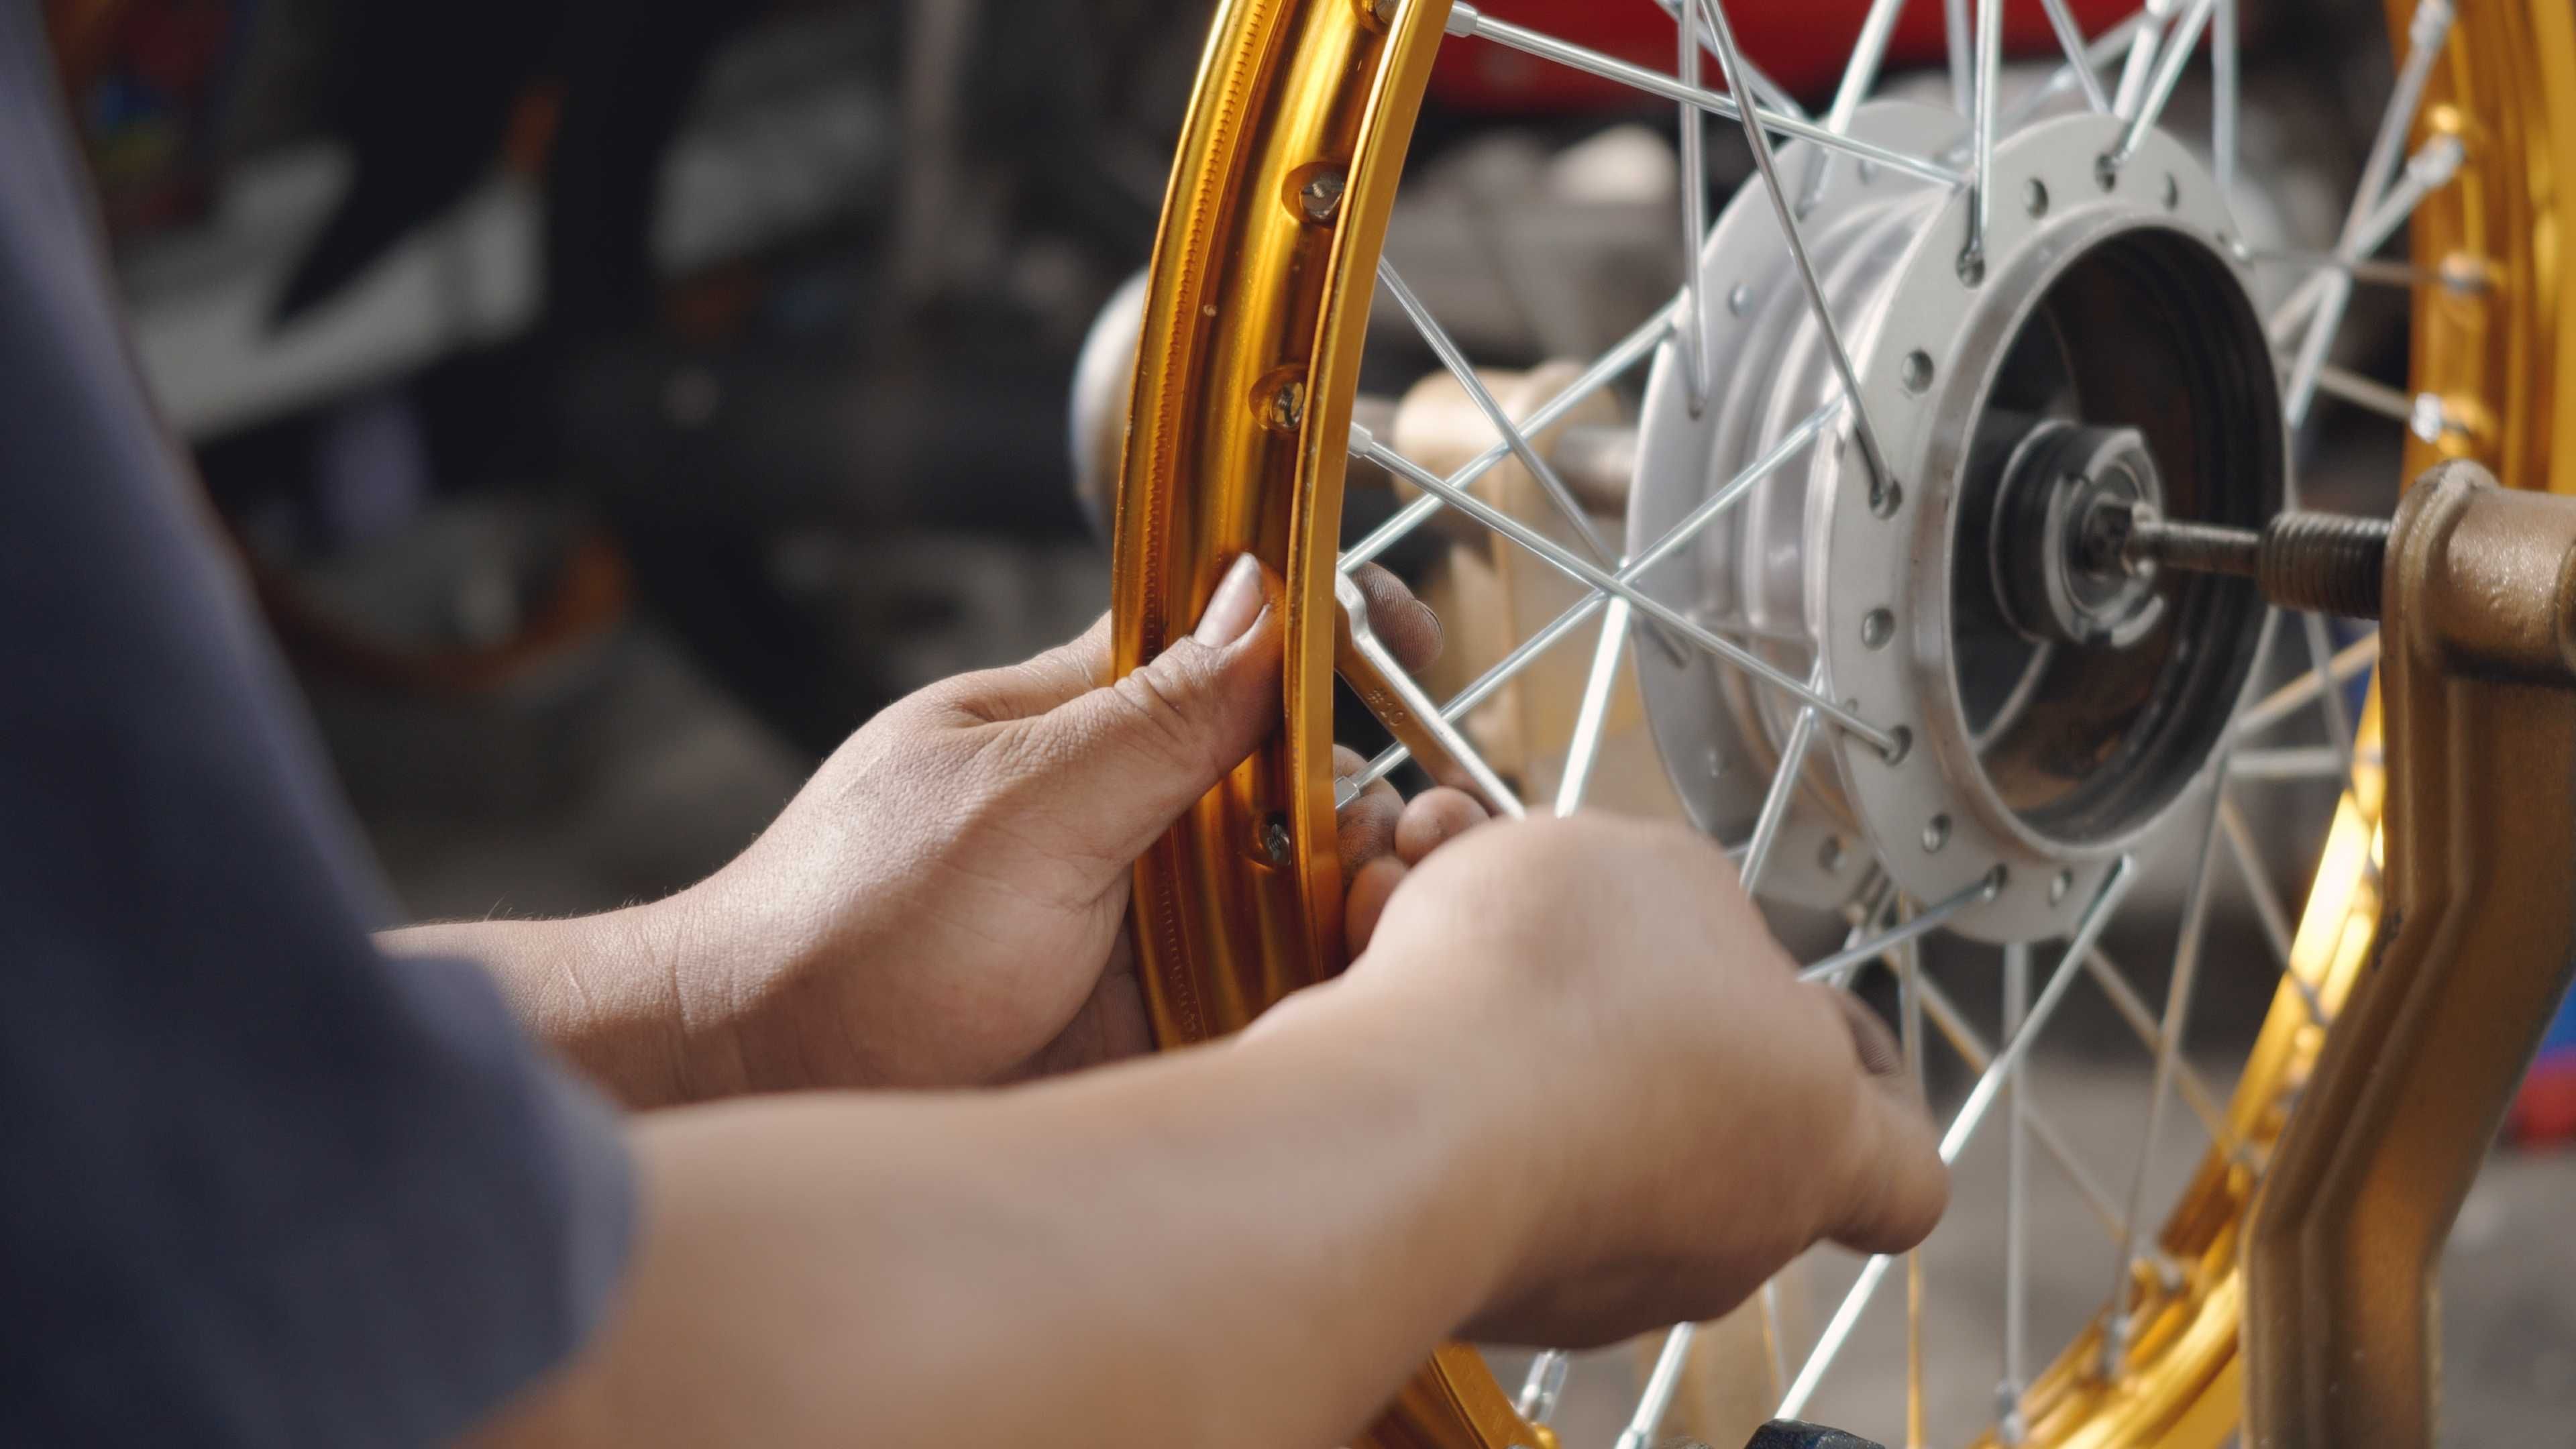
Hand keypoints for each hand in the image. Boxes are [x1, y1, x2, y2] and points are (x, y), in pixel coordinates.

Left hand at [641, 555, 1443, 1095]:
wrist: (771, 1082)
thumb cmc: (850, 922)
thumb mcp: (1018, 801)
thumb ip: (1154, 714)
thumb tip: (1266, 595)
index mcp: (1084, 722)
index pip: (1233, 642)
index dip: (1329, 631)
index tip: (1413, 637)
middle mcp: (1131, 813)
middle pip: (1299, 778)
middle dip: (1375, 795)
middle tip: (1419, 832)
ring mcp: (1150, 920)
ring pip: (1302, 889)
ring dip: (1366, 894)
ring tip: (1393, 915)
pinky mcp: (1163, 1023)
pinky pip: (1275, 991)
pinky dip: (1332, 987)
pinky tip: (1368, 994)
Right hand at [1276, 812, 1946, 1345]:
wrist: (1400, 1116)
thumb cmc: (1560, 997)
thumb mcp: (1664, 871)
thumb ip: (1693, 908)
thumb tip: (1670, 936)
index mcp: (1817, 1138)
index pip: (1904, 1169)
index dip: (1862, 1084)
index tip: (1811, 1014)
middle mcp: (1721, 1234)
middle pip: (1706, 1118)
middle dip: (1624, 1004)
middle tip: (1561, 923)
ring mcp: (1594, 1274)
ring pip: (1563, 1123)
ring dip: (1507, 1013)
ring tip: (1436, 907)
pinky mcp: (1478, 1276)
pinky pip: (1465, 1149)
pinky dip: (1431, 1063)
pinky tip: (1383, 973)